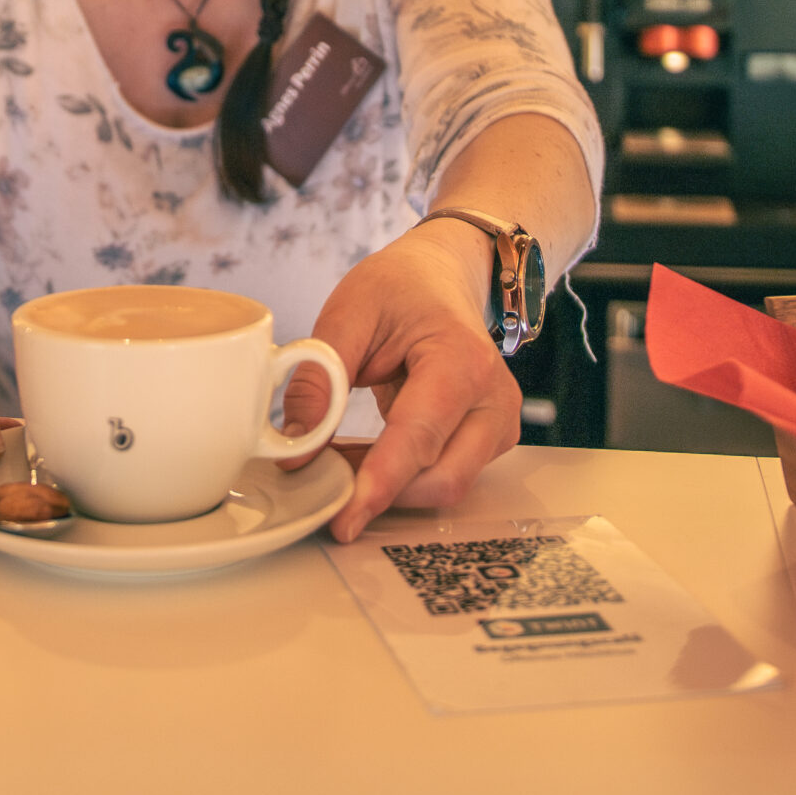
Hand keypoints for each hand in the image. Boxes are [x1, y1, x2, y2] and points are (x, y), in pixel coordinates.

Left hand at [293, 228, 518, 542]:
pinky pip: (447, 476)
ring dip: (391, 487)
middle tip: (324, 478)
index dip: (379, 483)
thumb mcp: (347, 313)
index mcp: (461, 360)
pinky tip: (369, 455)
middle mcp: (493, 399)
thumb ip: (320, 380)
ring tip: (342, 458)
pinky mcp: (492, 439)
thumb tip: (296, 450)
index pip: (419, 438)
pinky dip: (404, 479)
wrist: (441, 276)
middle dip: (381, 492)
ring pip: (445, 487)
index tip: (344, 518)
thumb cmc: (400, 287)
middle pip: (441, 479)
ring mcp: (500, 423)